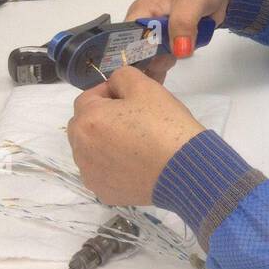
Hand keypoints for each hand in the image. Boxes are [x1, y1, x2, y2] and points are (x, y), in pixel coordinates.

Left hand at [67, 65, 206, 205]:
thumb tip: (114, 86)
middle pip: (85, 125)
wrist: (187, 169)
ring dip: (106, 142)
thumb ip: (122, 76)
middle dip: (103, 118)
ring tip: (137, 143)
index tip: (132, 98)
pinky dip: (114, 166)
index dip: (110, 92)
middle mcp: (81, 149)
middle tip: (134, 119)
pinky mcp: (104, 192)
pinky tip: (137, 164)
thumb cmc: (165, 125)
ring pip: (91, 150)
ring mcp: (91, 174)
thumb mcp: (146, 87)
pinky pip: (102, 172)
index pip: (88, 97)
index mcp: (87, 120)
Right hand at [124, 0, 233, 81]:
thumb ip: (183, 24)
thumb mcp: (191, 1)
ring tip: (182, 50)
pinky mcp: (174, 40)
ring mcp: (161, 34)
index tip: (144, 67)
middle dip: (152, 62)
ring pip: (154, 58)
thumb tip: (179, 51)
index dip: (129, 56)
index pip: (124, 38)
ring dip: (166, 62)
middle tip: (170, 59)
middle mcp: (146, 25)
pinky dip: (176, 61)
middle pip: (138, 54)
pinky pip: (170, 58)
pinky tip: (182, 58)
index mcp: (141, 12)